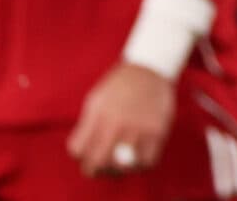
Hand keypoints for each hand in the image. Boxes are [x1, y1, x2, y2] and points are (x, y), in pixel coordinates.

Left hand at [66, 62, 175, 176]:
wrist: (150, 67)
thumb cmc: (119, 86)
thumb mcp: (96, 100)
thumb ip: (88, 127)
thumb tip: (82, 154)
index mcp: (98, 113)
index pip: (78, 150)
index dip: (81, 155)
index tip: (87, 152)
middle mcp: (117, 121)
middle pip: (98, 162)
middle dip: (96, 169)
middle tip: (101, 165)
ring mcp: (138, 127)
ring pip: (122, 166)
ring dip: (119, 169)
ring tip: (120, 162)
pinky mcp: (158, 130)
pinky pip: (147, 162)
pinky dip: (141, 164)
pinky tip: (139, 157)